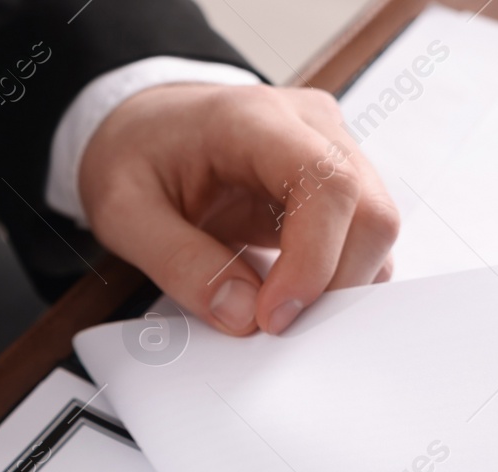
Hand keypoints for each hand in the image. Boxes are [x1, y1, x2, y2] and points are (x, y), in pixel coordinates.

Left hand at [78, 83, 398, 336]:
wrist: (141, 128)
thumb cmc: (132, 156)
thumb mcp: (123, 211)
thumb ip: (178, 262)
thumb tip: (243, 316)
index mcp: (254, 119)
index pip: (327, 184)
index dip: (314, 261)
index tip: (274, 317)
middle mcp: (309, 126)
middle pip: (370, 212)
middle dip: (331, 285)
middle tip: (272, 326)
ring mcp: (330, 153)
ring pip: (374, 231)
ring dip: (336, 286)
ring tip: (273, 311)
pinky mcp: (333, 187)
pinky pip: (358, 241)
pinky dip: (333, 280)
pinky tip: (286, 296)